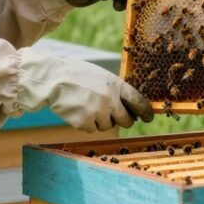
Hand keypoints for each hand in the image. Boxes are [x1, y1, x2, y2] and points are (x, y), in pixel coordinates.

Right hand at [17, 48, 152, 132]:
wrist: (53, 79)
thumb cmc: (77, 75)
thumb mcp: (100, 75)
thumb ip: (115, 88)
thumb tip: (128, 103)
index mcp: (116, 85)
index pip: (138, 101)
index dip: (145, 111)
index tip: (149, 117)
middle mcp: (110, 100)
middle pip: (126, 120)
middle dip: (123, 120)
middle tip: (116, 116)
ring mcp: (97, 113)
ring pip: (108, 126)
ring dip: (101, 120)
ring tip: (88, 106)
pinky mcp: (84, 123)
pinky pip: (92, 129)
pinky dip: (87, 123)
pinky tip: (78, 110)